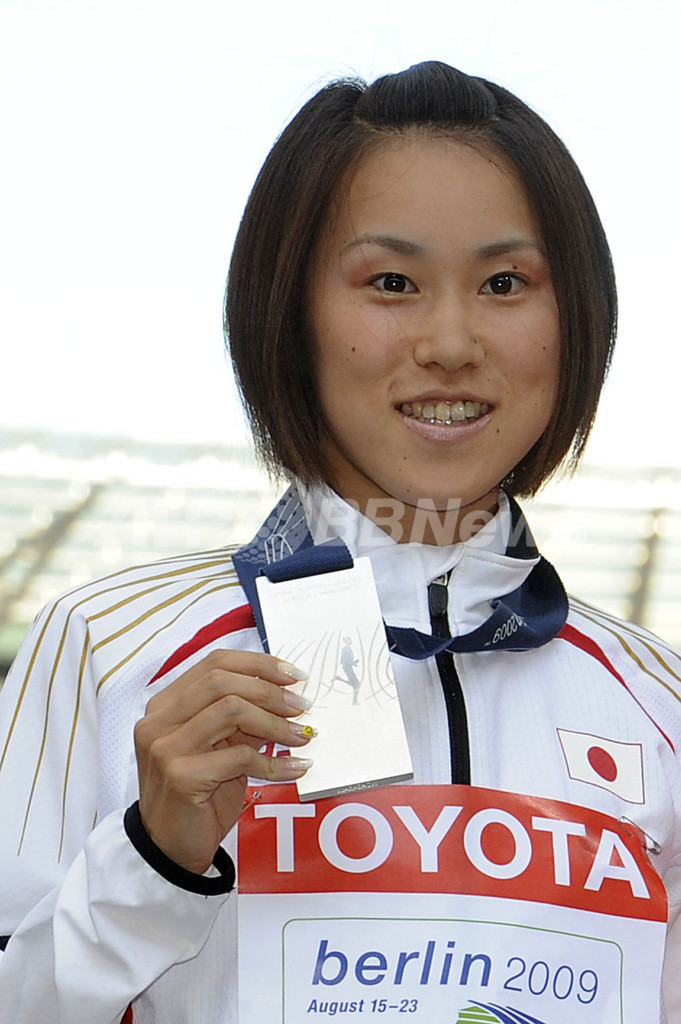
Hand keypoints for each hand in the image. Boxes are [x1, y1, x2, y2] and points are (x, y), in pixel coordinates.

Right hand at [134, 650, 312, 873]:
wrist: (170, 850)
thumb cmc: (198, 796)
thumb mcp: (221, 748)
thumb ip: (243, 720)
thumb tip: (286, 696)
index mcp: (166, 704)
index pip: (214, 663)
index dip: (258, 664)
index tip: (294, 676)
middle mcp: (159, 720)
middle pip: (221, 681)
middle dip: (270, 690)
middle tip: (302, 707)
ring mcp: (165, 747)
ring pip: (231, 710)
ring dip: (275, 723)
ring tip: (302, 736)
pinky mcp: (181, 775)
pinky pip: (239, 756)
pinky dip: (274, 762)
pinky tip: (294, 769)